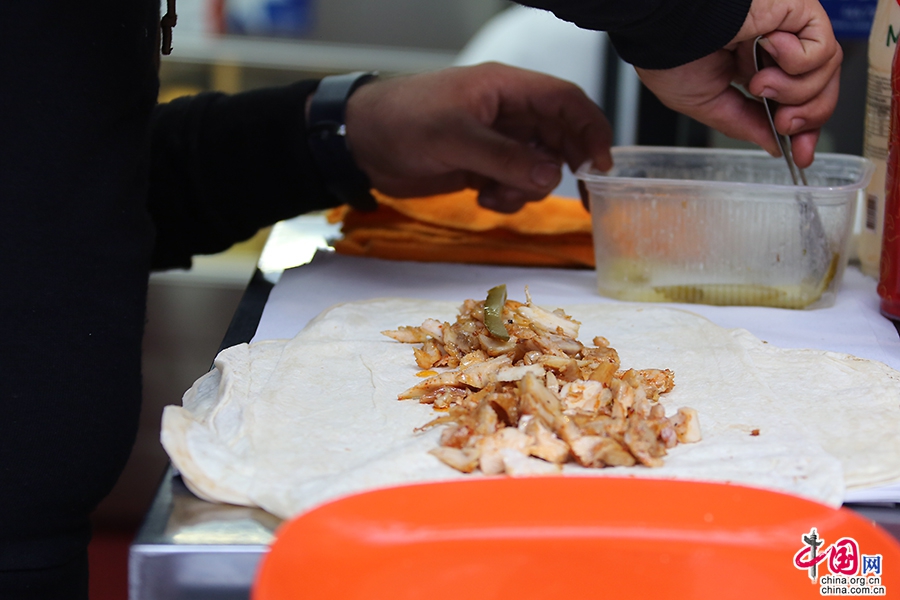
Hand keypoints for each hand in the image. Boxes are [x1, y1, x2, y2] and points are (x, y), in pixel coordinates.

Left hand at [344, 62, 611, 212]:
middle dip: (563, 165)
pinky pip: (512, 184)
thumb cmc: (402, 122)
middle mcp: (506, 113)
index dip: (589, 128)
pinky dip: (507, 197)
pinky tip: (482, 198)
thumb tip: (549, 177)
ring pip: (537, 167)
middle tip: (574, 195)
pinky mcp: (481, 166)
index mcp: (505, 89)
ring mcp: (494, 141)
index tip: (600, 164)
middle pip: (558, 136)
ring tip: (498, 195)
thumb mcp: (455, 137)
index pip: (565, 100)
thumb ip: (504, 158)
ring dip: (528, 188)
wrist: (360, 144)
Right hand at [635, 0, 840, 167]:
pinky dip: (800, 62)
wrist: (666, 27)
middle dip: (808, 117)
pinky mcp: (799, 10)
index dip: (802, 130)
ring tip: (759, 84)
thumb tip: (774, 145)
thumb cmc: (669, 56)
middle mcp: (773, 48)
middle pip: (819, 90)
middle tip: (783, 123)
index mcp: (750, 68)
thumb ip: (744, 124)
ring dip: (795, 91)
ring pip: (824, 73)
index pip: (793, 101)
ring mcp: (789, 29)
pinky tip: (768, 49)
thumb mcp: (706, 105)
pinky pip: (823, 49)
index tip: (799, 154)